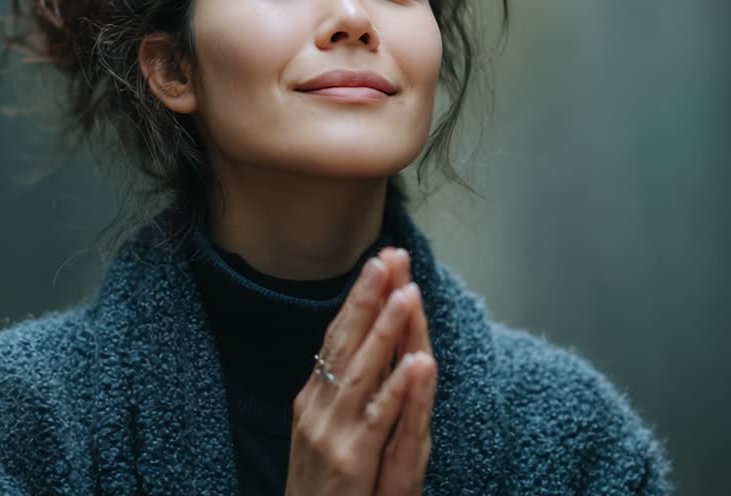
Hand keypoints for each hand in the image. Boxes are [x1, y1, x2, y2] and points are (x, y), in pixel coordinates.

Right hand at [284, 247, 436, 495]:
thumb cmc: (323, 488)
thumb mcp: (325, 431)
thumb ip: (339, 392)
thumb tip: (354, 349)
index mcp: (314, 397)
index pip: (337, 336)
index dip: (358, 298)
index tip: (377, 263)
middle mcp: (319, 407)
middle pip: (346, 342)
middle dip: (368, 297)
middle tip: (386, 258)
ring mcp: (333, 432)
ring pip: (363, 371)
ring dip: (385, 330)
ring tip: (405, 294)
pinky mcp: (352, 459)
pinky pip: (379, 417)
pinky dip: (398, 387)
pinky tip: (416, 362)